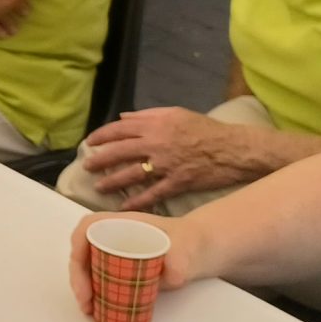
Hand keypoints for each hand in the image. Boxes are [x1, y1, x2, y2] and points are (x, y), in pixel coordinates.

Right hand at [67, 212, 195, 316]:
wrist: (196, 250)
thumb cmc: (188, 241)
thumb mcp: (186, 247)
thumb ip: (180, 258)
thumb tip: (171, 275)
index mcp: (123, 223)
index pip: (89, 226)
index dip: (79, 244)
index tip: (80, 267)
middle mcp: (113, 236)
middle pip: (83, 250)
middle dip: (78, 276)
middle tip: (85, 300)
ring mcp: (114, 253)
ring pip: (88, 267)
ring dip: (83, 287)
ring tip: (89, 309)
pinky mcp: (119, 270)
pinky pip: (98, 278)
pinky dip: (93, 293)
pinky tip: (96, 309)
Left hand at [79, 107, 249, 210]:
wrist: (233, 149)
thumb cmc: (205, 129)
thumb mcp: (175, 113)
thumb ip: (147, 115)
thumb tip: (123, 117)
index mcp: (155, 125)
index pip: (119, 129)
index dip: (102, 136)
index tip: (90, 142)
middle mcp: (156, 144)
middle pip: (119, 152)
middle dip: (100, 160)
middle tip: (87, 166)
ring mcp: (165, 166)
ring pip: (131, 175)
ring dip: (112, 182)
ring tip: (99, 187)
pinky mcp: (177, 183)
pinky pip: (152, 195)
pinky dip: (137, 203)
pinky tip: (124, 208)